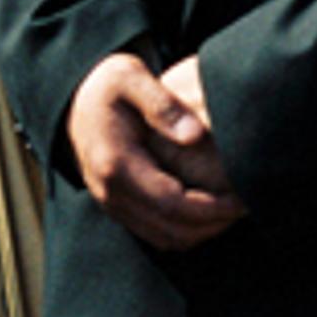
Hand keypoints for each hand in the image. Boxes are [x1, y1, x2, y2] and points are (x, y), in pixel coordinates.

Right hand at [65, 51, 246, 250]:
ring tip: (229, 209)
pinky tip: (205, 208)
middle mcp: (110, 192)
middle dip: (215, 224)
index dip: (214, 208)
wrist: (71, 99)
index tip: (243, 197)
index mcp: (115, 164)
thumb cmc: (106, 85)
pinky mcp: (116, 207)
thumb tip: (195, 135)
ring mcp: (110, 203)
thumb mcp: (130, 76)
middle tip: (245, 205)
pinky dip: (185, 229)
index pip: (173, 204)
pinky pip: (156, 233)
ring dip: (202, 231)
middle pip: (173, 231)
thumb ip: (161, 103)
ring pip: (166, 239)